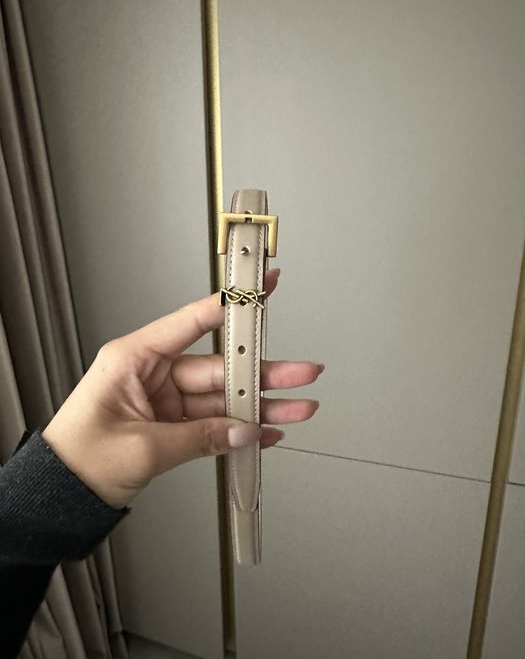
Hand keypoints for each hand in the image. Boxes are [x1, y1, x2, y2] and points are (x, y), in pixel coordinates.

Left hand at [41, 268, 322, 508]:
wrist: (62, 497)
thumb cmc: (79, 459)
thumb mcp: (142, 447)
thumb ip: (199, 438)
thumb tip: (244, 431)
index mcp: (135, 358)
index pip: (191, 322)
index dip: (231, 305)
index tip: (261, 288)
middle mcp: (154, 374)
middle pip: (220, 368)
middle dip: (263, 374)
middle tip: (301, 372)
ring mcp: (166, 400)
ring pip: (224, 398)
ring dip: (261, 406)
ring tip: (299, 407)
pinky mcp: (173, 425)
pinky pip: (215, 423)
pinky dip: (241, 429)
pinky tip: (268, 431)